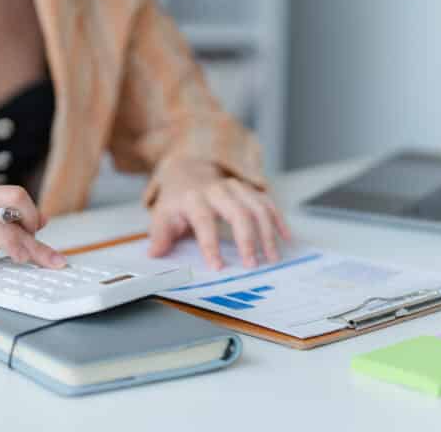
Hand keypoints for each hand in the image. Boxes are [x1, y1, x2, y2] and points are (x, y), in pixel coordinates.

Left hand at [149, 162, 290, 268]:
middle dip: (247, 239)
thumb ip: (160, 236)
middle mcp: (217, 190)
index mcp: (194, 198)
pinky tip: (286, 238)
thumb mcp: (162, 216)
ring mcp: (236, 187)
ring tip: (272, 257)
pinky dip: (278, 220)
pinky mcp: (249, 189)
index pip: (204, 221)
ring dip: (267, 233)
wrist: (188, 172)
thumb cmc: (177, 201)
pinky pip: (268, 203)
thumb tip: (154, 255)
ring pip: (257, 207)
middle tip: (253, 264)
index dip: (210, 245)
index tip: (218, 267)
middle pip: (237, 212)